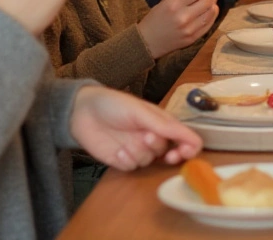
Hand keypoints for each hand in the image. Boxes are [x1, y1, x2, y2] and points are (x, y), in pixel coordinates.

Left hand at [69, 86, 201, 170]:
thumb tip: (191, 139)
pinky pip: (133, 168)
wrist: (82, 112)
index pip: (186, 139)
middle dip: (162, 149)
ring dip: (141, 152)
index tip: (183, 151)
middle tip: (155, 145)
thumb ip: (165, 126)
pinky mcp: (123, 161)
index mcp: (163, 123)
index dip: (190, 148)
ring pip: (150, 161)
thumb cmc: (114, 104)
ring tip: (128, 140)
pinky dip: (127, 160)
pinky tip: (118, 150)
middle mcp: (154, 138)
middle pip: (169, 153)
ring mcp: (139, 150)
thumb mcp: (142, 111)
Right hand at [138, 0, 217, 57]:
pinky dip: (211, 14)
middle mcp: (184, 16)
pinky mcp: (195, 38)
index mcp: (175, 3)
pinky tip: (206, 12)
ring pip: (213, 11)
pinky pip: (211, 23)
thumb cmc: (157, 17)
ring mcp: (190, 29)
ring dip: (213, 3)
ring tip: (206, 3)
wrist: (149, 41)